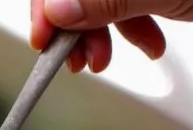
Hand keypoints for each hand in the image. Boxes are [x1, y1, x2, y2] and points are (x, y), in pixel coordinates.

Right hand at [31, 0, 192, 72]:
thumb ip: (105, 0)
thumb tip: (56, 12)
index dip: (46, 6)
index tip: (45, 40)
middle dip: (72, 27)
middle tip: (82, 60)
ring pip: (95, 2)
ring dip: (99, 36)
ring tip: (108, 61)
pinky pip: (122, 5)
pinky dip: (129, 30)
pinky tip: (146, 46)